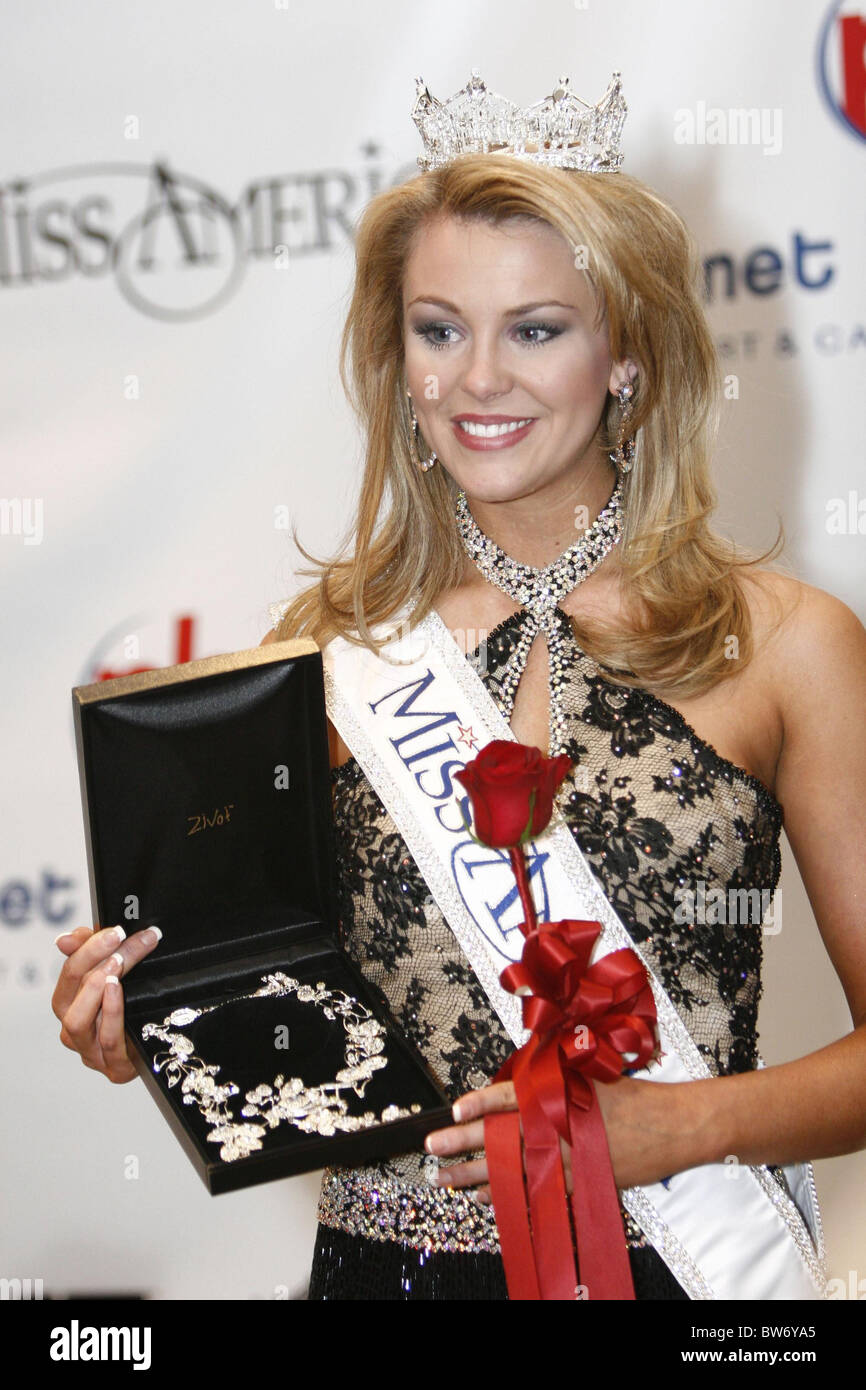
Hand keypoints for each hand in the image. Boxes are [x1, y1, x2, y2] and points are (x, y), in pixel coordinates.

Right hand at [51, 924, 161, 1082]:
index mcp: (70, 1006)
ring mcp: (91, 1052)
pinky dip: (111, 1012)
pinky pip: (108, 1039)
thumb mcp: (120, 972)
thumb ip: (92, 951)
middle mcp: (73, 1031)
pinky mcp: (115, 1068)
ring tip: (117, 963)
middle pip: (68, 995)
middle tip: (119, 938)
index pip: (68, 974)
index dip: (87, 948)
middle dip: (93, 960)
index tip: (114, 930)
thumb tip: (64, 939)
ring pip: (77, 1020)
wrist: (168, 1044)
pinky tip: (118, 991)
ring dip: (96, 987)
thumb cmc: (138, 1005)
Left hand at [424, 1074, 705, 1198]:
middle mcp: (558, 1128)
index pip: (511, 1098)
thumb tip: (514, 1078)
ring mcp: (567, 1158)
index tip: (453, 1111)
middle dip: (463, 1142)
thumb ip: (551, 1077)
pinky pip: (533, 1190)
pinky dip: (506, 1193)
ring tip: (444, 1178)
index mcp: (559, 1095)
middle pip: (503, 1136)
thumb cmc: (632, 1095)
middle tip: (432, 1147)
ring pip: (511, 1168)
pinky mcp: (578, 1180)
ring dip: (475, 1174)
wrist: (672, 1126)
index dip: (480, 1104)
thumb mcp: (589, 1072)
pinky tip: (482, 1196)